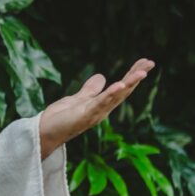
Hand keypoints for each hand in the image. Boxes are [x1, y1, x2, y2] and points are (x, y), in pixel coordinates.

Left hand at [39, 58, 155, 158]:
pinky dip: (110, 94)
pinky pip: (100, 103)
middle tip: (150, 63)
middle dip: (136, 77)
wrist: (44, 133)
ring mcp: (95, 113)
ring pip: (116, 97)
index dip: (133, 75)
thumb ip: (90, 90)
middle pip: (123, 91)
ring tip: (142, 73)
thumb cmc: (61, 119)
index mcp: (102, 104)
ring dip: (129, 84)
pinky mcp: (85, 115)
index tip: (145, 62)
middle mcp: (102, 110)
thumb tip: (102, 76)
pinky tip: (120, 85)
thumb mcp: (78, 99)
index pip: (121, 87)